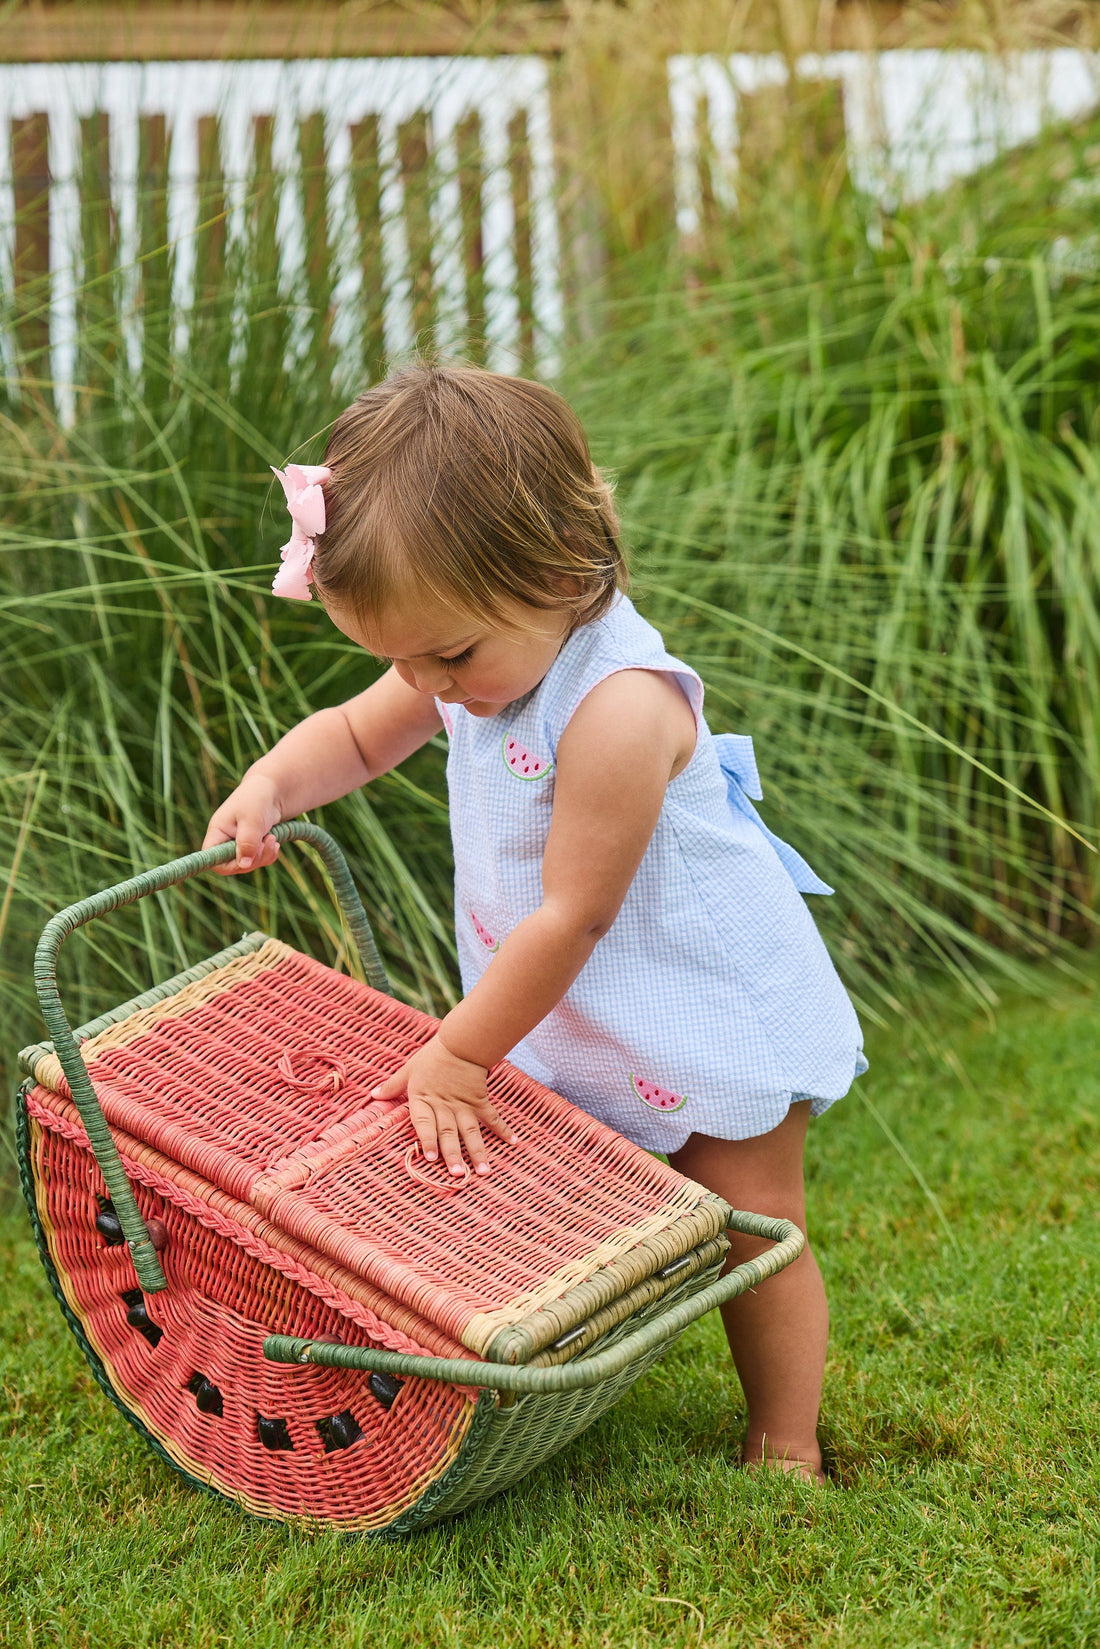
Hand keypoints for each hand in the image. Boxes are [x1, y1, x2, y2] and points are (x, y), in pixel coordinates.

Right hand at [202, 773, 282, 875]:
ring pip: (248, 865)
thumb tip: (243, 865)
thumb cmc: (257, 799)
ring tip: (273, 837)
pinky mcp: (251, 847)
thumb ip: (247, 842)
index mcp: (217, 832)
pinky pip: (258, 861)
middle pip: (233, 865)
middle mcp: (224, 841)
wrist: (271, 790)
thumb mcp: (252, 820)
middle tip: (268, 840)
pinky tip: (274, 841)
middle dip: (254, 859)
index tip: (246, 858)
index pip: (212, 859)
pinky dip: (268, 854)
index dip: (226, 865)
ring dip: (264, 856)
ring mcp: (238, 845)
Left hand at [371, 1033, 516, 1176]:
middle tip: (458, 1175)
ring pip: (471, 1131)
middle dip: (453, 1154)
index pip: (424, 1121)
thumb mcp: (409, 1069)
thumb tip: (374, 1096)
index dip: (427, 1139)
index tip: (431, 1158)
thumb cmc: (432, 1057)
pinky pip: (492, 1117)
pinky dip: (502, 1129)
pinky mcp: (479, 1100)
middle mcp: (444, 1105)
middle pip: (449, 1132)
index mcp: (424, 1099)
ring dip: (477, 1151)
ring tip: (483, 1171)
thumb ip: (393, 1086)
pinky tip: (512, 1142)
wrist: (460, 1043)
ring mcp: (464, 1105)